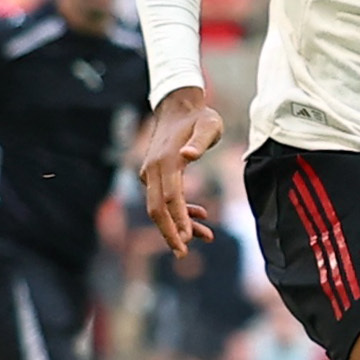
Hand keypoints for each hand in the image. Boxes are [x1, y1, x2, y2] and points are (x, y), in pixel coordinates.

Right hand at [132, 86, 224, 253]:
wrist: (179, 106)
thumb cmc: (200, 116)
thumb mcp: (208, 125)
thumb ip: (200, 141)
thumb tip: (188, 155)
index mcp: (167, 161)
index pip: (170, 198)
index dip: (178, 220)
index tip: (187, 240)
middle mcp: (153, 169)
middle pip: (157, 209)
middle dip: (170, 233)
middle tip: (183, 253)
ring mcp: (150, 172)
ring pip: (160, 206)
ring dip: (179, 224)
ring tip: (207, 236)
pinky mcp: (154, 174)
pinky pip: (163, 198)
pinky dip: (179, 210)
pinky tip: (201, 217)